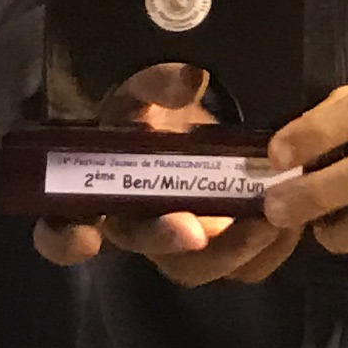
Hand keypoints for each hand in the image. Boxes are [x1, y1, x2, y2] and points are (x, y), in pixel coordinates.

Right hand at [35, 66, 304, 282]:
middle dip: (163, 240)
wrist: (194, 119)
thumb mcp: (143, 86)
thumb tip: (184, 80)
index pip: (59, 228)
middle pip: (140, 247)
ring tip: (264, 221)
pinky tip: (288, 226)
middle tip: (192, 232)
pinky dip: (266, 250)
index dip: (65, 240)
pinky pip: (242, 267)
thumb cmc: (152, 106)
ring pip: (195, 267)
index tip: (86, 238)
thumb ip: (155, 83)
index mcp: (96, 190)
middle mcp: (134, 224)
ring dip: (228, 251)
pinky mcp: (222, 247)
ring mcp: (180, 240)